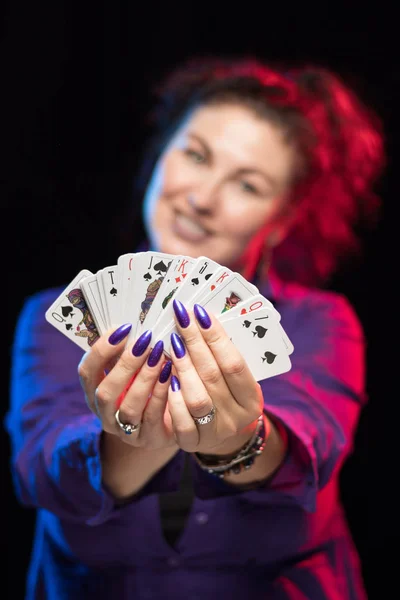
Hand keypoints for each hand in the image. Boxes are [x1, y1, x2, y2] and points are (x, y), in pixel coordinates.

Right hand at [78, 323, 176, 449]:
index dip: (101, 350)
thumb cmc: (150, 382)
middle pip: (105, 393)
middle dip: (125, 365)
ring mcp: (126, 431)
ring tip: (160, 356)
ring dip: (144, 379)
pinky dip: (161, 394)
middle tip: (145, 342)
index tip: (123, 329)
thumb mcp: (134, 367)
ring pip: (128, 408)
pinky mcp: (150, 439)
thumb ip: (128, 350)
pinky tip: (171, 375)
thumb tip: (134, 322)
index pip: (86, 372)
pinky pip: (153, 418)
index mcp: (94, 392)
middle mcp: (105, 415)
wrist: (174, 417)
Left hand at [167, 300, 263, 454]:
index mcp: (252, 399)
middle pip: (213, 376)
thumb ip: (222, 356)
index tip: (200, 313)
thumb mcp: (234, 379)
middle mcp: (237, 418)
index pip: (234, 363)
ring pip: (197, 399)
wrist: (220, 434)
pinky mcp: (192, 443)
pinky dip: (173, 398)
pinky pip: (181, 422)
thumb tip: (201, 319)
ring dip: (182, 368)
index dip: (216, 337)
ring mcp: (215, 432)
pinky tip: (168, 378)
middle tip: (181, 319)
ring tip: (173, 345)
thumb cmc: (226, 395)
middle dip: (195, 343)